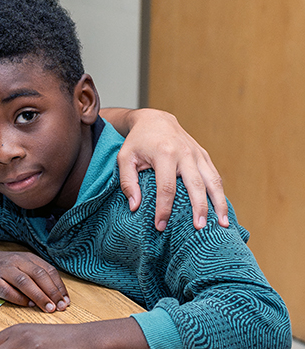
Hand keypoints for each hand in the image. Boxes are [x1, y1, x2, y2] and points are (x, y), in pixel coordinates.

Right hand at [0, 249, 68, 311]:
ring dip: (39, 296)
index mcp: (26, 257)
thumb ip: (36, 276)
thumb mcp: (21, 265)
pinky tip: (27, 305)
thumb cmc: (2, 266)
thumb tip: (54, 296)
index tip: (66, 301)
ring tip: (48, 308)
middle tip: (60, 307)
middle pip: (38, 275)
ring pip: (25, 282)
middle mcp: (16, 261)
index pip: (48, 270)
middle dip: (52, 292)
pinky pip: (7, 290)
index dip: (59, 286)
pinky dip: (19, 299)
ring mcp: (3, 270)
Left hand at [116, 109, 228, 230]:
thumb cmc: (137, 142)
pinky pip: (215, 176)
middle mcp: (184, 153)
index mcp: (164, 153)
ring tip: (223, 224)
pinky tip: (222, 210)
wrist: (155, 119)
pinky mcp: (204, 155)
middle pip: (196, 185)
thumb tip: (135, 207)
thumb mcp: (125, 159)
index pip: (166, 187)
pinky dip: (220, 193)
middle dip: (199, 208)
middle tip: (200, 228)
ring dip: (219, 203)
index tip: (160, 226)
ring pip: (213, 181)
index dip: (164, 208)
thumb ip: (128, 182)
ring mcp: (197, 154)